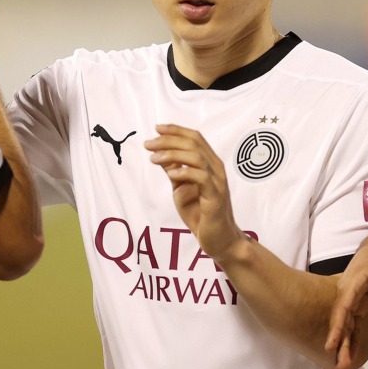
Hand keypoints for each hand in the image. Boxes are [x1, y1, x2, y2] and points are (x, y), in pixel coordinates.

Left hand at [145, 125, 246, 260]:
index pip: (195, 138)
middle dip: (169, 140)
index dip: (176, 130)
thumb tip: (159, 153)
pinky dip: (184, 173)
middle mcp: (216, 169)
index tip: (156, 128)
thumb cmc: (201, 214)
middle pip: (194, 144)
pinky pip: (201, 178)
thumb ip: (174, 171)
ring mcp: (218, 182)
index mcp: (210, 163)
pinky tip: (170, 176)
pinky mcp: (216, 197)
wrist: (219, 239)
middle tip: (148, 144)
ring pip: (197, 157)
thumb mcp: (181, 189)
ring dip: (172, 154)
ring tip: (153, 158)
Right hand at [325, 222, 367, 368]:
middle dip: (339, 340)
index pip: (344, 307)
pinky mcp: (357, 299)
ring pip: (345, 321)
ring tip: (343, 363)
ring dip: (344, 340)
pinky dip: (350, 334)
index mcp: (354, 280)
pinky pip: (351, 319)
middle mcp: (347, 289)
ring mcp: (351, 295)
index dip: (337, 326)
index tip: (331, 344)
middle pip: (341, 317)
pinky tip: (349, 350)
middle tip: (340, 363)